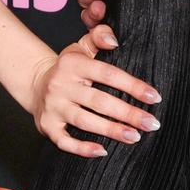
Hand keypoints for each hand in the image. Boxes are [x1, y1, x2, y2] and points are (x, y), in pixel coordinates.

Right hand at [28, 32, 160, 156]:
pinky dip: (82, 148)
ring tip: (134, 137)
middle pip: (99, 101)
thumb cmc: (68, 68)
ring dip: (111, 130)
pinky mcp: (47, 126)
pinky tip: (102, 151)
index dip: (132, 86)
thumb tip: (115, 41)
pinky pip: (64, 141)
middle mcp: (61, 85)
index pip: (108, 74)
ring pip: (84, 121)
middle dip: (128, 113)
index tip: (154, 97)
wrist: (35, 83)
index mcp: (73, 64)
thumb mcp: (81, 47)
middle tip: (151, 123)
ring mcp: (53, 106)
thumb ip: (99, 37)